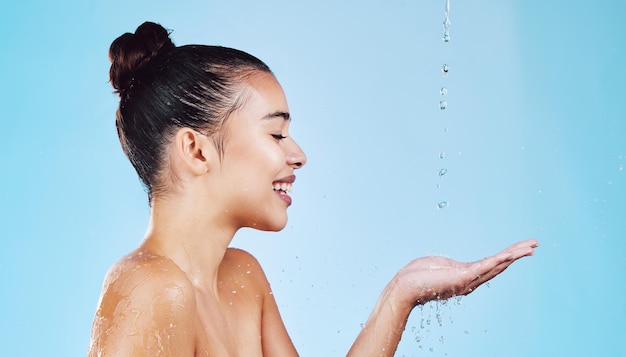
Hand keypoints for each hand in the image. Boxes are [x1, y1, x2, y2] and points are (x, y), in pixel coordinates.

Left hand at [390, 239, 538, 308]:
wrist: (404, 286)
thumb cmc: (415, 276)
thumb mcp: (437, 265)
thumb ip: (448, 266)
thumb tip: (447, 266)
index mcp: (465, 276)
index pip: (491, 265)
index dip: (506, 257)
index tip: (520, 249)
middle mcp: (470, 281)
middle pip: (499, 266)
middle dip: (517, 254)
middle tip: (535, 245)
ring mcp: (468, 279)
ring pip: (497, 265)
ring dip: (514, 255)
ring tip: (531, 247)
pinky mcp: (463, 276)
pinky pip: (486, 266)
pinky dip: (500, 259)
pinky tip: (512, 253)